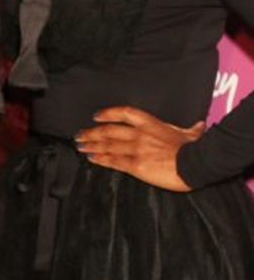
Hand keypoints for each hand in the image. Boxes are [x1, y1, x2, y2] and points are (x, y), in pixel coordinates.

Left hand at [75, 106, 202, 190]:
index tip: (96, 116)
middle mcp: (140, 134)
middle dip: (92, 133)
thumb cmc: (195, 148)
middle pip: (109, 131)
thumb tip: (200, 126)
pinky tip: (91, 158)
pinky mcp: (136, 166)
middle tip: (79, 135)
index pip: (125, 113)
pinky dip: (100, 159)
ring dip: (92, 146)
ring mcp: (137, 150)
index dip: (108, 113)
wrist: (196, 163)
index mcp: (152, 124)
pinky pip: (114, 161)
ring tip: (80, 146)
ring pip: (108, 146)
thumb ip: (192, 130)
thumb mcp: (192, 134)